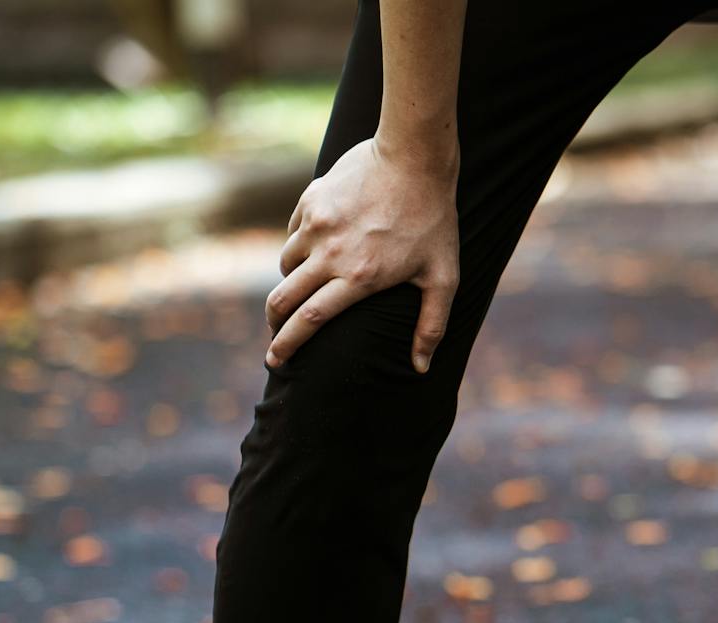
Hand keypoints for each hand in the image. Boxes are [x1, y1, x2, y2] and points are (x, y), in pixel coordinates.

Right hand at [267, 136, 459, 371]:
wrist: (413, 158)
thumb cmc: (434, 221)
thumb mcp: (443, 277)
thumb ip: (432, 325)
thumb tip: (421, 368)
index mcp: (360, 278)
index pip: (310, 321)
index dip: (288, 345)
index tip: (275, 360)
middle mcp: (331, 254)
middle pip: (285, 299)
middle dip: (274, 323)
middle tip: (274, 335)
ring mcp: (317, 225)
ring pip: (287, 266)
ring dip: (291, 283)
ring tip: (304, 289)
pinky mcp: (311, 201)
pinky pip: (294, 234)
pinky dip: (299, 248)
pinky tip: (315, 250)